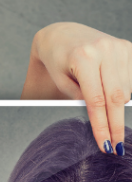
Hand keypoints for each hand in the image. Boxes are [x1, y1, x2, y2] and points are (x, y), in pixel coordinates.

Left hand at [23, 22, 131, 153]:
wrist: (62, 35)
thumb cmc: (57, 61)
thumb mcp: (61, 81)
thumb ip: (79, 99)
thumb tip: (100, 121)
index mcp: (83, 58)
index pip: (96, 100)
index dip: (102, 125)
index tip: (105, 144)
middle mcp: (104, 50)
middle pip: (116, 97)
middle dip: (117, 124)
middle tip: (117, 146)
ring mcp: (119, 46)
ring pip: (126, 90)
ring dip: (119, 108)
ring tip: (110, 119)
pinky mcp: (128, 47)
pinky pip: (131, 79)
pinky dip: (125, 93)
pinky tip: (115, 101)